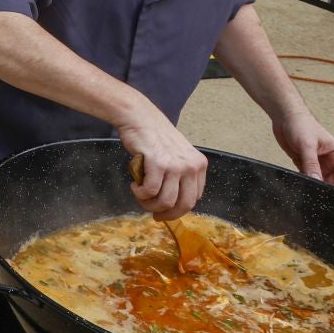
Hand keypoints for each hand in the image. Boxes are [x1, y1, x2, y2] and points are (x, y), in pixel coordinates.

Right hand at [117, 104, 207, 220]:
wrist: (139, 117)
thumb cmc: (155, 136)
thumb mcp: (178, 155)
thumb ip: (181, 175)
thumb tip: (173, 201)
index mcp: (199, 165)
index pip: (194, 198)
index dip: (178, 210)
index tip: (165, 212)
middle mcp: (191, 166)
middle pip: (184, 204)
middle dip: (167, 214)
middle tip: (155, 215)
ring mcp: (176, 165)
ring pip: (166, 201)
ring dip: (150, 204)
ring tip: (140, 196)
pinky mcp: (158, 164)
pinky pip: (150, 191)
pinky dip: (140, 194)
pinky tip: (134, 186)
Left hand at [272, 107, 333, 188]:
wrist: (284, 116)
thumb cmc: (301, 124)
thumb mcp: (307, 145)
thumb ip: (311, 164)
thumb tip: (316, 181)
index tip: (329, 194)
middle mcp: (330, 161)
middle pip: (333, 182)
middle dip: (326, 189)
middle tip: (315, 193)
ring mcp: (318, 163)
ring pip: (320, 181)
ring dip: (314, 186)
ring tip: (307, 188)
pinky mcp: (305, 164)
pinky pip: (308, 178)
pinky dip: (305, 182)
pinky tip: (299, 183)